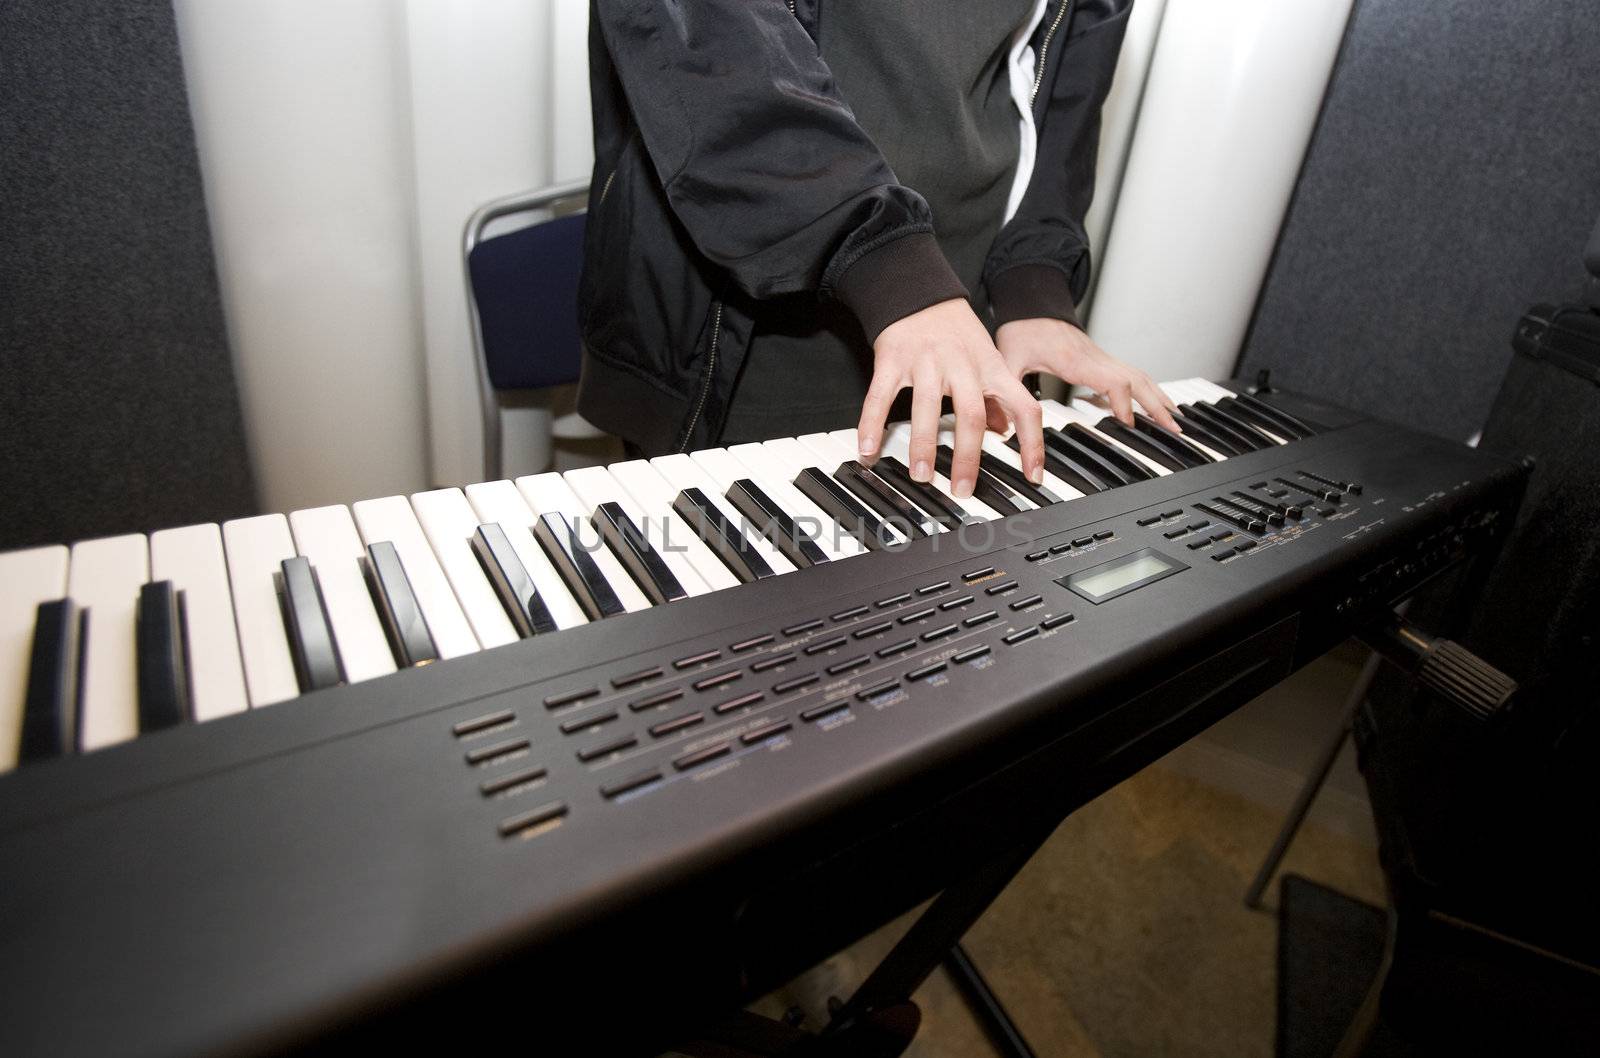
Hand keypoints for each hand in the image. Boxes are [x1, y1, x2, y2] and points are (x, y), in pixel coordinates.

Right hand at [856, 299, 1044, 498]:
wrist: (919, 290)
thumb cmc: (956, 330)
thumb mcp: (987, 358)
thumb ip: (996, 396)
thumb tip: (1005, 430)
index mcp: (991, 368)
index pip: (1023, 407)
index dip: (1032, 444)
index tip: (1032, 476)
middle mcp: (961, 366)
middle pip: (971, 414)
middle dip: (967, 457)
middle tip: (962, 488)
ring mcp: (925, 362)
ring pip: (927, 408)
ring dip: (923, 446)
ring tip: (921, 475)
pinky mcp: (893, 359)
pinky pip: (881, 396)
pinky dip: (872, 424)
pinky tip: (868, 448)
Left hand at [994, 318, 1181, 431]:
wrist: (1032, 301)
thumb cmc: (1022, 328)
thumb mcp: (1007, 360)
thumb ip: (1005, 393)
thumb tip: (1004, 426)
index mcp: (1075, 360)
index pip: (1111, 381)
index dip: (1122, 402)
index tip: (1129, 423)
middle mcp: (1095, 358)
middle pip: (1137, 381)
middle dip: (1157, 405)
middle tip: (1174, 429)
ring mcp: (1102, 358)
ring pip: (1140, 377)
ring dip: (1159, 398)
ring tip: (1175, 421)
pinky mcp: (1102, 359)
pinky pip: (1132, 375)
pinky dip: (1149, 390)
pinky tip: (1155, 406)